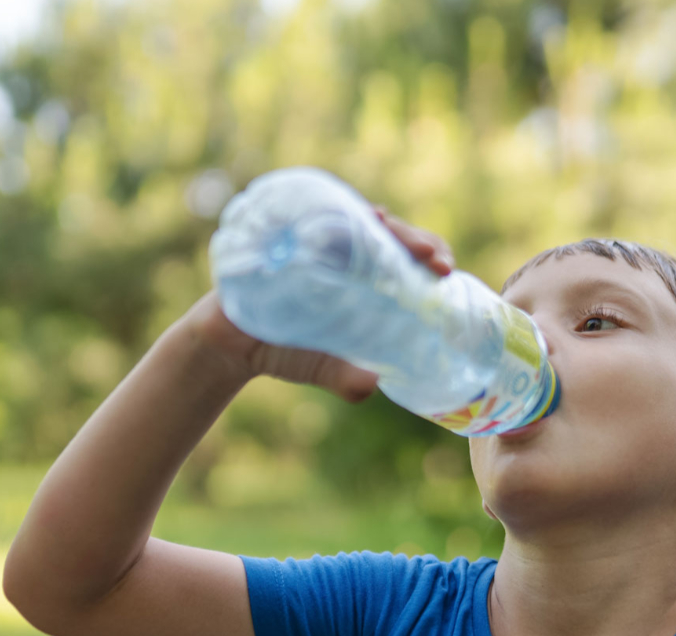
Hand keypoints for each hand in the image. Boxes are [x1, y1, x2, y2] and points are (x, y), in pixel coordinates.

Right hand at [184, 207, 455, 401]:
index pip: (406, 255)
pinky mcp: (277, 234)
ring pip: (349, 215)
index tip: (445, 270)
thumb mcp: (323, 366)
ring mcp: (308, 239)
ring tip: (387, 225)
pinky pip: (298, 211)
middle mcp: (340, 251)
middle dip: (411, 236)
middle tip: (429, 255)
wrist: (230, 346)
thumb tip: (371, 387)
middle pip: (385, 231)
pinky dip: (316, 208)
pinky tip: (332, 211)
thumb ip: (346, 377)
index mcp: (363, 275)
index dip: (429, 254)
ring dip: (371, 217)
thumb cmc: (286, 352)